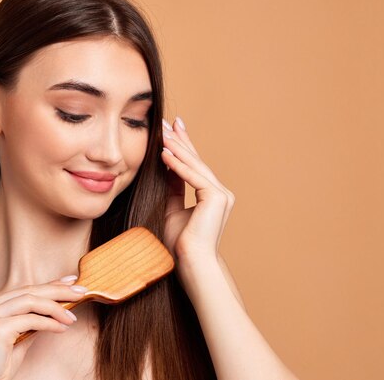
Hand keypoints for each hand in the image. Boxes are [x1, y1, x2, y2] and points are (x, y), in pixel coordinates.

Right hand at [0, 277, 85, 379]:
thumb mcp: (16, 341)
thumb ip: (30, 324)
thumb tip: (53, 312)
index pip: (23, 290)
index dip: (49, 284)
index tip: (70, 282)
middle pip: (28, 291)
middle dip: (58, 290)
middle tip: (81, 291)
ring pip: (30, 301)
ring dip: (56, 307)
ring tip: (73, 316)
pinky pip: (31, 320)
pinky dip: (50, 323)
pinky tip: (63, 328)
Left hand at [160, 117, 235, 269]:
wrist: (190, 262)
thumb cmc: (180, 242)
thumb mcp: (172, 207)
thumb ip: (173, 187)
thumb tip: (165, 164)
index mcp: (213, 195)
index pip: (195, 166)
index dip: (183, 146)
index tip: (172, 129)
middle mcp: (220, 192)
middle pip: (196, 162)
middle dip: (180, 141)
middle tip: (166, 122)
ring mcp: (221, 194)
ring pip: (194, 166)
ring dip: (176, 148)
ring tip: (161, 133)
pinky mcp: (216, 197)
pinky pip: (192, 177)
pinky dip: (177, 165)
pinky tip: (164, 153)